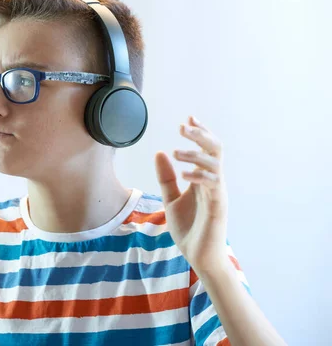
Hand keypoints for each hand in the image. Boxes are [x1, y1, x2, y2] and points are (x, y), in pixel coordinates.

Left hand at [154, 116, 228, 271]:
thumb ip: (166, 177)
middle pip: (214, 150)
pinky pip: (212, 185)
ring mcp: (217, 193)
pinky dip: (199, 176)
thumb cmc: (189, 229)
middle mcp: (213, 182)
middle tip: (184, 126)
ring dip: (195, 155)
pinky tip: (184, 174)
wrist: (200, 257)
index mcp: (203, 179)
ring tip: (176, 151)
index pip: (205, 149)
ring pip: (214, 164)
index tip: (188, 119)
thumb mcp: (171, 199)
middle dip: (201, 135)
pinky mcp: (218, 207)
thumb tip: (159, 152)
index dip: (199, 133)